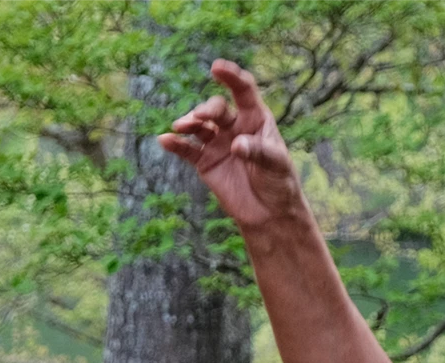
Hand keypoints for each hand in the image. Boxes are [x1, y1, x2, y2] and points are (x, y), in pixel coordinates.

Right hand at [158, 60, 304, 231]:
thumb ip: (258, 151)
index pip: (243, 91)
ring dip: (189, 123)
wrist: (269, 212)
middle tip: (201, 117)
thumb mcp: (276, 164)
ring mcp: (218, 143)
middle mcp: (234, 126)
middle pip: (217, 109)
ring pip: (199, 126)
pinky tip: (165, 140)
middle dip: (207, 110)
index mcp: (255, 119)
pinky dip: (176, 145)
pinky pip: (187, 150)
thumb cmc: (279, 182)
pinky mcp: (205, 162)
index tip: (216, 67)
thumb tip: (237, 144)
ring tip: (181, 127)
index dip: (232, 77)